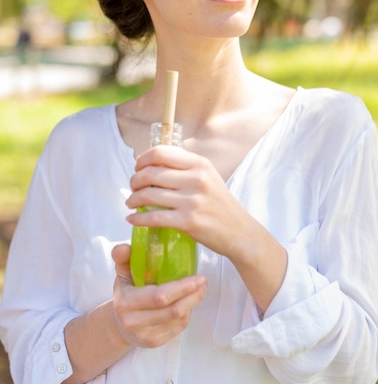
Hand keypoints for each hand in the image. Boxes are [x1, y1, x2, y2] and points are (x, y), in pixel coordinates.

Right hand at [111, 244, 206, 347]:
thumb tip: (126, 246)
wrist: (118, 324)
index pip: (159, 296)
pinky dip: (187, 313)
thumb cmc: (125, 292)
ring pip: (178, 320)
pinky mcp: (154, 342)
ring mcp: (145, 335)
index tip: (198, 277)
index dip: (182, 288)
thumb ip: (123, 257)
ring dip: (192, 303)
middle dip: (192, 295)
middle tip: (203, 281)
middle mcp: (133, 322)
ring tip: (200, 289)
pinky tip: (189, 302)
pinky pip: (178, 328)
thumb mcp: (122, 272)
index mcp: (125, 302)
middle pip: (172, 310)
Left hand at [125, 145, 254, 258]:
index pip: (161, 152)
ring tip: (131, 203)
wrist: (240, 231)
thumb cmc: (220, 204)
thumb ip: (185, 168)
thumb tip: (153, 164)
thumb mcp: (208, 177)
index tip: (138, 168)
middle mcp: (196, 179)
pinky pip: (154, 217)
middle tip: (133, 187)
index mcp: (200, 164)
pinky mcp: (188, 221)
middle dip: (134, 180)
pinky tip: (133, 219)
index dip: (143, 160)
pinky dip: (138, 219)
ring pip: (149, 195)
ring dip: (133, 199)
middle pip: (150, 173)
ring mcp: (192, 200)